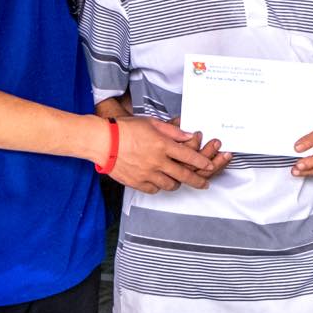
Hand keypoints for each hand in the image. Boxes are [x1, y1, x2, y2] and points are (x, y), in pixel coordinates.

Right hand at [110, 117, 229, 192]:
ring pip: (170, 185)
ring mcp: (147, 174)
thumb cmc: (124, 129)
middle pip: (184, 175)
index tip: (209, 165)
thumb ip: (172, 131)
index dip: (202, 162)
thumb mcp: (151, 123)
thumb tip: (189, 136)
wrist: (103, 141)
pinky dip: (159, 187)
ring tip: (178, 181)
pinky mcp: (137, 182)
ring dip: (177, 183)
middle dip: (198, 180)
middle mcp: (157, 161)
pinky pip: (154, 190)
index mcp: (163, 145)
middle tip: (204, 184)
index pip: (189, 156)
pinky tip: (159, 182)